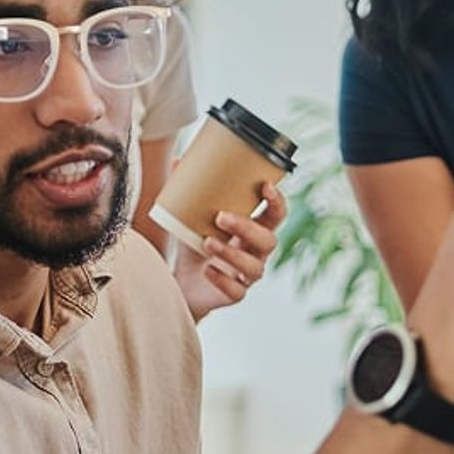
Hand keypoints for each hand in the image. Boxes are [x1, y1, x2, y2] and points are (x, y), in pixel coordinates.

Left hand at [172, 182, 287, 322]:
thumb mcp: (190, 218)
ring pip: (254, 267)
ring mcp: (247, 275)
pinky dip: (223, 279)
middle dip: (247, 227)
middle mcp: (256, 253)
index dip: (276, 202)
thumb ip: (188, 192)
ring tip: (207, 242)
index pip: (276, 215)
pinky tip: (208, 270)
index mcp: (252, 230)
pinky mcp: (235, 294)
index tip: (264, 186)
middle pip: (268, 240)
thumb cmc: (193, 246)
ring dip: (232, 253)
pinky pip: (237, 291)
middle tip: (220, 217)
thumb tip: (177, 159)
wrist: (181, 284)